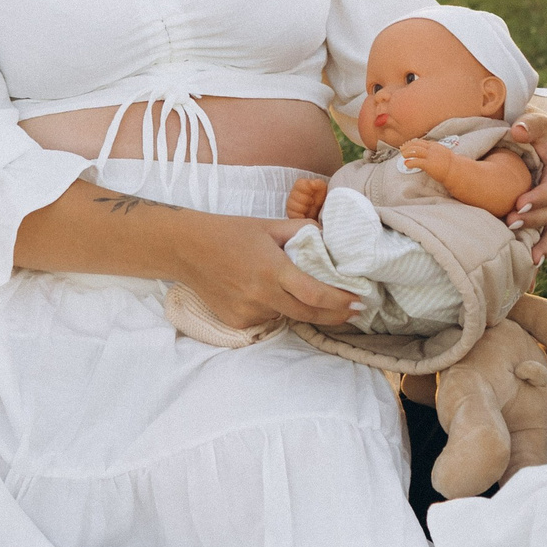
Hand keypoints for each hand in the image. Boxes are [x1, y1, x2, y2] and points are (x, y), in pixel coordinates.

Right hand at [177, 216, 363, 332]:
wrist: (187, 249)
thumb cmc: (229, 232)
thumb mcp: (267, 224)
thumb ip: (300, 229)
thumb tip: (328, 236)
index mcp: (272, 268)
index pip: (315, 294)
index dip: (340, 301)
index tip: (359, 301)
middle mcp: (261, 295)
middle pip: (308, 314)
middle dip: (335, 314)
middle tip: (353, 311)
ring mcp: (247, 311)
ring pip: (286, 315)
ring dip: (297, 306)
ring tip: (289, 286)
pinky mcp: (236, 322)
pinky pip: (266, 318)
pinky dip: (273, 308)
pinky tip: (260, 290)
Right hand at [285, 176, 328, 219]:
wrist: (320, 211)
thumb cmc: (320, 198)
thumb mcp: (322, 188)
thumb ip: (318, 183)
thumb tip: (312, 183)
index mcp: (300, 185)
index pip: (299, 184)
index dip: (306, 189)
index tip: (312, 193)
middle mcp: (293, 193)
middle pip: (295, 195)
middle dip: (306, 200)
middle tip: (312, 202)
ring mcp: (290, 203)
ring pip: (293, 205)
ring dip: (304, 208)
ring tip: (308, 209)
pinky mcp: (290, 213)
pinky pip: (292, 215)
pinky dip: (300, 216)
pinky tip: (305, 216)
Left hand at [398, 138, 447, 173]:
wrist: (457, 171)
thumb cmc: (451, 165)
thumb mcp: (443, 154)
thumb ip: (436, 152)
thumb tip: (428, 153)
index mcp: (436, 146)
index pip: (421, 142)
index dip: (413, 143)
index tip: (407, 145)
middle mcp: (432, 149)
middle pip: (416, 144)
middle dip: (408, 146)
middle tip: (402, 149)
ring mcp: (430, 156)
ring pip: (415, 151)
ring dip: (407, 152)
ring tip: (403, 155)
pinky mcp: (429, 164)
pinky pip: (416, 161)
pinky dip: (410, 162)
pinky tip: (406, 164)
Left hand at [505, 117, 546, 261]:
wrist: (527, 138)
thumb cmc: (529, 128)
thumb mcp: (532, 120)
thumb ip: (528, 124)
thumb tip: (519, 132)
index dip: (541, 196)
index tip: (520, 202)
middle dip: (535, 219)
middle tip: (510, 221)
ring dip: (542, 240)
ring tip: (529, 254)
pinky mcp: (544, 212)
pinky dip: (544, 247)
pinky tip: (533, 262)